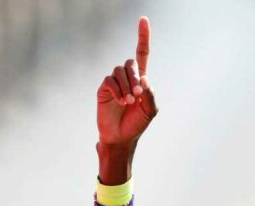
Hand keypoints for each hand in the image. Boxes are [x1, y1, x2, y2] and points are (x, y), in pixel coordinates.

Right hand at [96, 16, 157, 148]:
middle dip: (135, 78)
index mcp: (141, 79)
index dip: (142, 37)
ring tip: (129, 102)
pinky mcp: (104, 89)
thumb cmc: (137, 124)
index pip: (142, 53)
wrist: (121, 138)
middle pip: (130, 63)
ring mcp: (114, 83)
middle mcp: (127, 78)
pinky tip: (121, 102)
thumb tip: (144, 78)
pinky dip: (117, 90)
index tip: (143, 19)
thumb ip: (150, 94)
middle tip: (137, 96)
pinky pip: (109, 81)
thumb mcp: (150, 110)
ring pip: (120, 71)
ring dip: (126, 86)